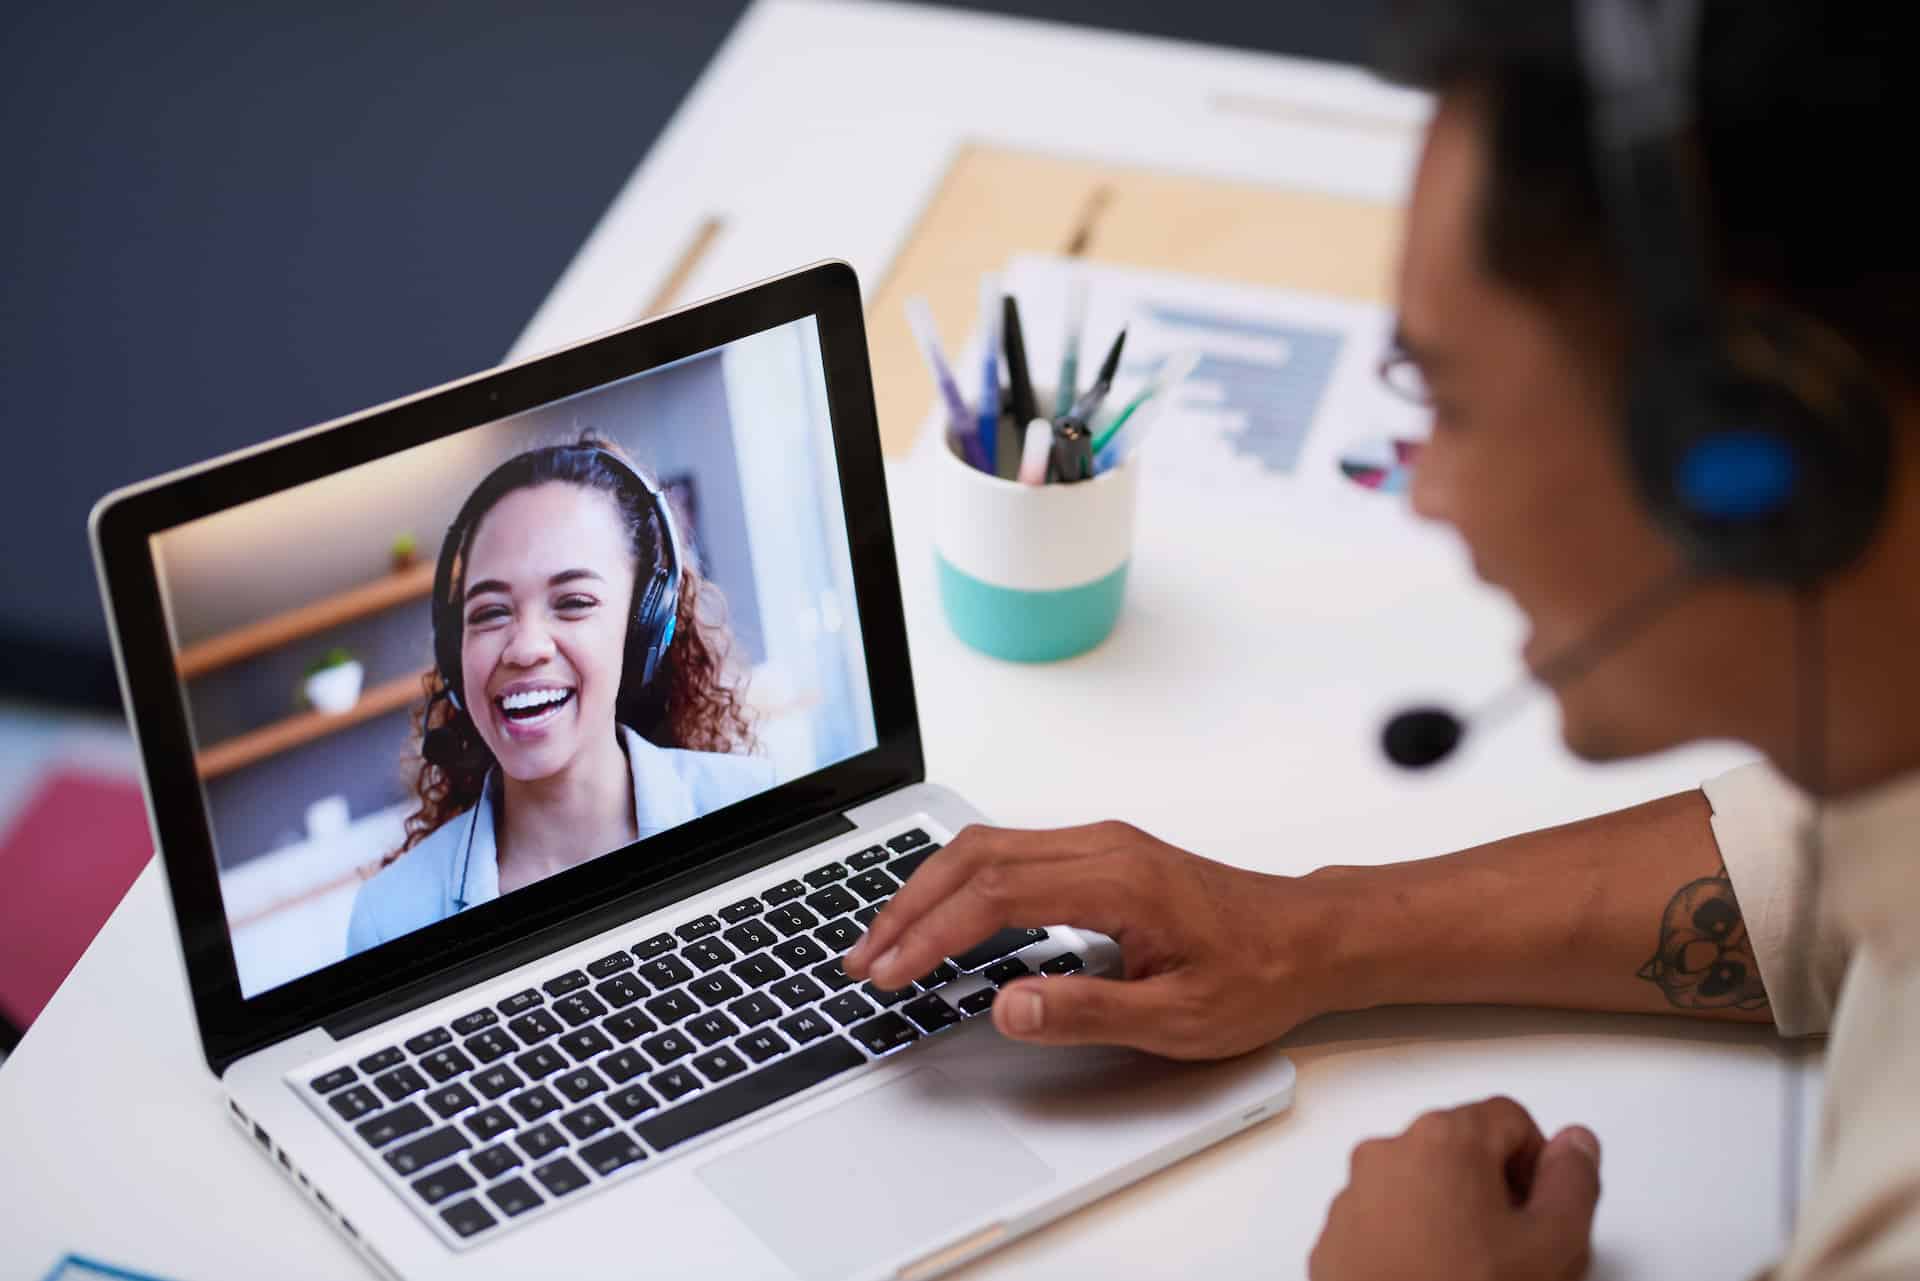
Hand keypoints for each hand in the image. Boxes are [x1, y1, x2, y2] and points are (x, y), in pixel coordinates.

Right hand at [841, 820, 1352, 1058]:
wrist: (1308, 937)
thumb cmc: (1256, 973)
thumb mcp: (1177, 1017)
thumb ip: (1086, 1011)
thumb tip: (1008, 1007)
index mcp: (1117, 881)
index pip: (995, 894)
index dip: (932, 934)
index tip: (893, 970)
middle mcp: (1101, 847)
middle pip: (975, 857)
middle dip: (908, 906)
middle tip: (864, 958)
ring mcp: (1098, 844)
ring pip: (986, 847)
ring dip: (928, 890)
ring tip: (885, 940)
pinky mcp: (1098, 854)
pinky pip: (1009, 853)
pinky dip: (959, 883)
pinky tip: (940, 916)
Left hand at [1310, 1097, 1601, 1280]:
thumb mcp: (1551, 1244)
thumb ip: (1574, 1182)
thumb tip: (1576, 1143)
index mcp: (1443, 1138)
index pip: (1511, 1120)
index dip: (1539, 1165)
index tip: (1543, 1211)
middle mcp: (1389, 1152)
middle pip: (1464, 1150)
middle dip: (1497, 1192)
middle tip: (1516, 1249)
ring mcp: (1354, 1193)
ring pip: (1423, 1185)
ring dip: (1454, 1217)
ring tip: (1474, 1271)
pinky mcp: (1336, 1233)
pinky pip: (1387, 1218)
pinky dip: (1414, 1239)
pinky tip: (1434, 1277)